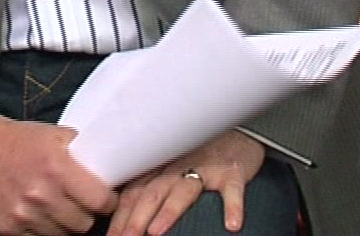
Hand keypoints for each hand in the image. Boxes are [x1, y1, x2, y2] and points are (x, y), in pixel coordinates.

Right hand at [0, 106, 115, 235]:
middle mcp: (40, 194)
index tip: (107, 199)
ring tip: (63, 208)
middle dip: (88, 214)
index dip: (108, 202)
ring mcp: (22, 214)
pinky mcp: (6, 228)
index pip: (99, 201)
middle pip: (83, 224)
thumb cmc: (20, 140)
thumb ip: (83, 150)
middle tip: (83, 204)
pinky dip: (44, 230)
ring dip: (67, 225)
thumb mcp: (56, 135)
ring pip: (63, 235)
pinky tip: (43, 215)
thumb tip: (112, 160)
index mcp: (57, 168)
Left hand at [110, 130, 266, 235]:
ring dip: (170, 210)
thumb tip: (125, 222)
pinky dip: (233, 206)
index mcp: (159, 168)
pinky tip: (231, 224)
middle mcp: (178, 167)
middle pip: (153, 192)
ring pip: (184, 190)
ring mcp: (205, 169)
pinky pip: (232, 189)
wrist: (238, 133)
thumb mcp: (170, 167)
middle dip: (137, 217)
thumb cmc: (200, 155)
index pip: (134, 193)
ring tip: (157, 230)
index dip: (120, 216)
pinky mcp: (232, 172)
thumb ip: (149, 189)